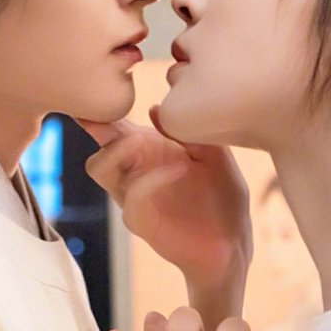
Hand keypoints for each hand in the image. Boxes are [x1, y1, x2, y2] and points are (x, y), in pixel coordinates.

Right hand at [78, 109, 252, 311]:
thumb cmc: (223, 198)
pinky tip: (181, 168)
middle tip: (124, 115)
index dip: (103, 108)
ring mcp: (133, 197)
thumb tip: (154, 109)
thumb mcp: (216, 155)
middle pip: (98, 140)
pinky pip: (131, 195)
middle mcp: (134, 172)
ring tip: (150, 141)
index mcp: (149, 151)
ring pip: (100, 166)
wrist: (232, 246)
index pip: (115, 125)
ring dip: (120, 149)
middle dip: (101, 123)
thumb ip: (189, 131)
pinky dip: (151, 178)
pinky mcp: (140, 221)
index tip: (99, 85)